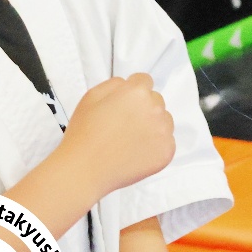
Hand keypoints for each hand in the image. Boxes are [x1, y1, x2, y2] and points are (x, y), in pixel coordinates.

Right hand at [61, 74, 175, 198]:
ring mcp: (164, 131)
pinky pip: (166, 141)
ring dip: (152, 125)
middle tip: (123, 124)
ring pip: (164, 120)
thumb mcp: (92, 96)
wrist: (85, 170)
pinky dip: (155, 145)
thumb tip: (128, 83)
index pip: (144, 81)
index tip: (123, 103)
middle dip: (143, 107)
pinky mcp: (167, 151)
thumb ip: (115, 83)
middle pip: (155, 100)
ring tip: (129, 139)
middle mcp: (155, 108)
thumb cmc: (84, 133)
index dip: (132, 91)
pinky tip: (135, 152)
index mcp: (138, 92)